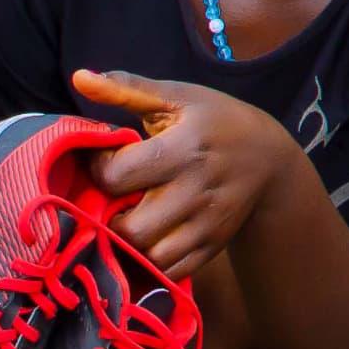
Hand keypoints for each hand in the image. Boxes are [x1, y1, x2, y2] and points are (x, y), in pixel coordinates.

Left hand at [74, 68, 294, 280]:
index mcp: (185, 146)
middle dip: (112, 216)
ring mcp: (208, 223)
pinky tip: (150, 237)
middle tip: (115, 200)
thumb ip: (127, 90)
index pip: (119, 175)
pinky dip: (152, 262)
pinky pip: (170, 271)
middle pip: (132, 227)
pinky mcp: (213, 246)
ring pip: (150, 256)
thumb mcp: (178, 98)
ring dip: (131, 243)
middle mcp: (198, 188)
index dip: (101, 169)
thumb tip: (79, 77)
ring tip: (131, 218)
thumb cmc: (214, 120)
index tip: (107, 160)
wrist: (269, 157)